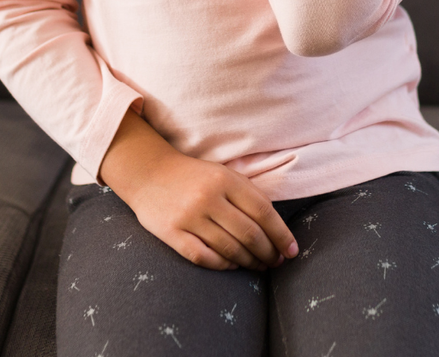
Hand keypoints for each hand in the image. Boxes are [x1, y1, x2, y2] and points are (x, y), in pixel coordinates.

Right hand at [97, 109, 298, 270]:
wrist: (148, 172)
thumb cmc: (194, 177)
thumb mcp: (223, 175)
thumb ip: (248, 195)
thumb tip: (276, 229)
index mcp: (226, 180)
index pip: (264, 212)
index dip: (281, 235)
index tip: (291, 251)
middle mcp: (208, 198)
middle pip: (249, 234)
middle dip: (268, 253)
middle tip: (276, 262)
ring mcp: (189, 216)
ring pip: (229, 249)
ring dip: (249, 262)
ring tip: (259, 266)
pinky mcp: (171, 232)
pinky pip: (203, 257)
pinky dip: (222, 265)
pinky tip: (232, 265)